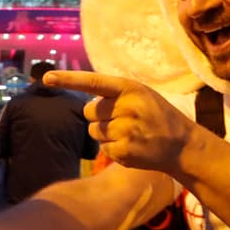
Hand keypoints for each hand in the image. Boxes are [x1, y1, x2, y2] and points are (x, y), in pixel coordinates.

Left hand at [45, 71, 196, 175]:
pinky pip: (102, 148)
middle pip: (89, 111)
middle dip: (99, 116)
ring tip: (129, 134)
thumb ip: (115, 95)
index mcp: (130, 89)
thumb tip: (86, 104)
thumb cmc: (157, 116)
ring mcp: (125, 130)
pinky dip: (113, 148)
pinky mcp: (123, 151)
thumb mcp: (141, 96)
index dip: (68, 79)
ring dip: (105, 133)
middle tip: (122, 120)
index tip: (46, 78)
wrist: (182, 145)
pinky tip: (132, 146)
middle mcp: (126, 107)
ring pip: (93, 131)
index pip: (93, 82)